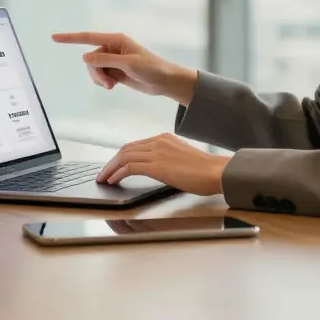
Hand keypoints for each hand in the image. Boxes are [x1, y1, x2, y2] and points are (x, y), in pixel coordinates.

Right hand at [52, 32, 197, 104]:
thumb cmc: (152, 68)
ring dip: (99, 79)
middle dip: (95, 73)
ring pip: (94, 69)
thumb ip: (105, 60)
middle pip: (90, 59)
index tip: (54, 38)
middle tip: (108, 84)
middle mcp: (112, 48)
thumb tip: (84, 56)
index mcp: (116, 40)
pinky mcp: (115, 71)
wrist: (165, 81)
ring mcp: (113, 60)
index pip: (88, 38)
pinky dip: (103, 82)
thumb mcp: (128, 64)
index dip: (70, 38)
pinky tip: (114, 85)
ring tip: (112, 86)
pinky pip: (100, 76)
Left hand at [97, 133, 229, 195]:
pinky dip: (117, 173)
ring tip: (103, 178)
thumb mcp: (182, 158)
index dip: (121, 156)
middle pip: (126, 149)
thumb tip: (158, 170)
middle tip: (103, 173)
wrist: (216, 171)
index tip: (113, 166)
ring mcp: (157, 152)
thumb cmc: (205, 170)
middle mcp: (158, 141)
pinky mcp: (157, 165)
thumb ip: (168, 159)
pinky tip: (113, 181)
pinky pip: (130, 167)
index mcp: (164, 138)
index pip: (135, 146)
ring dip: (110, 168)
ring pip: (124, 157)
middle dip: (111, 162)